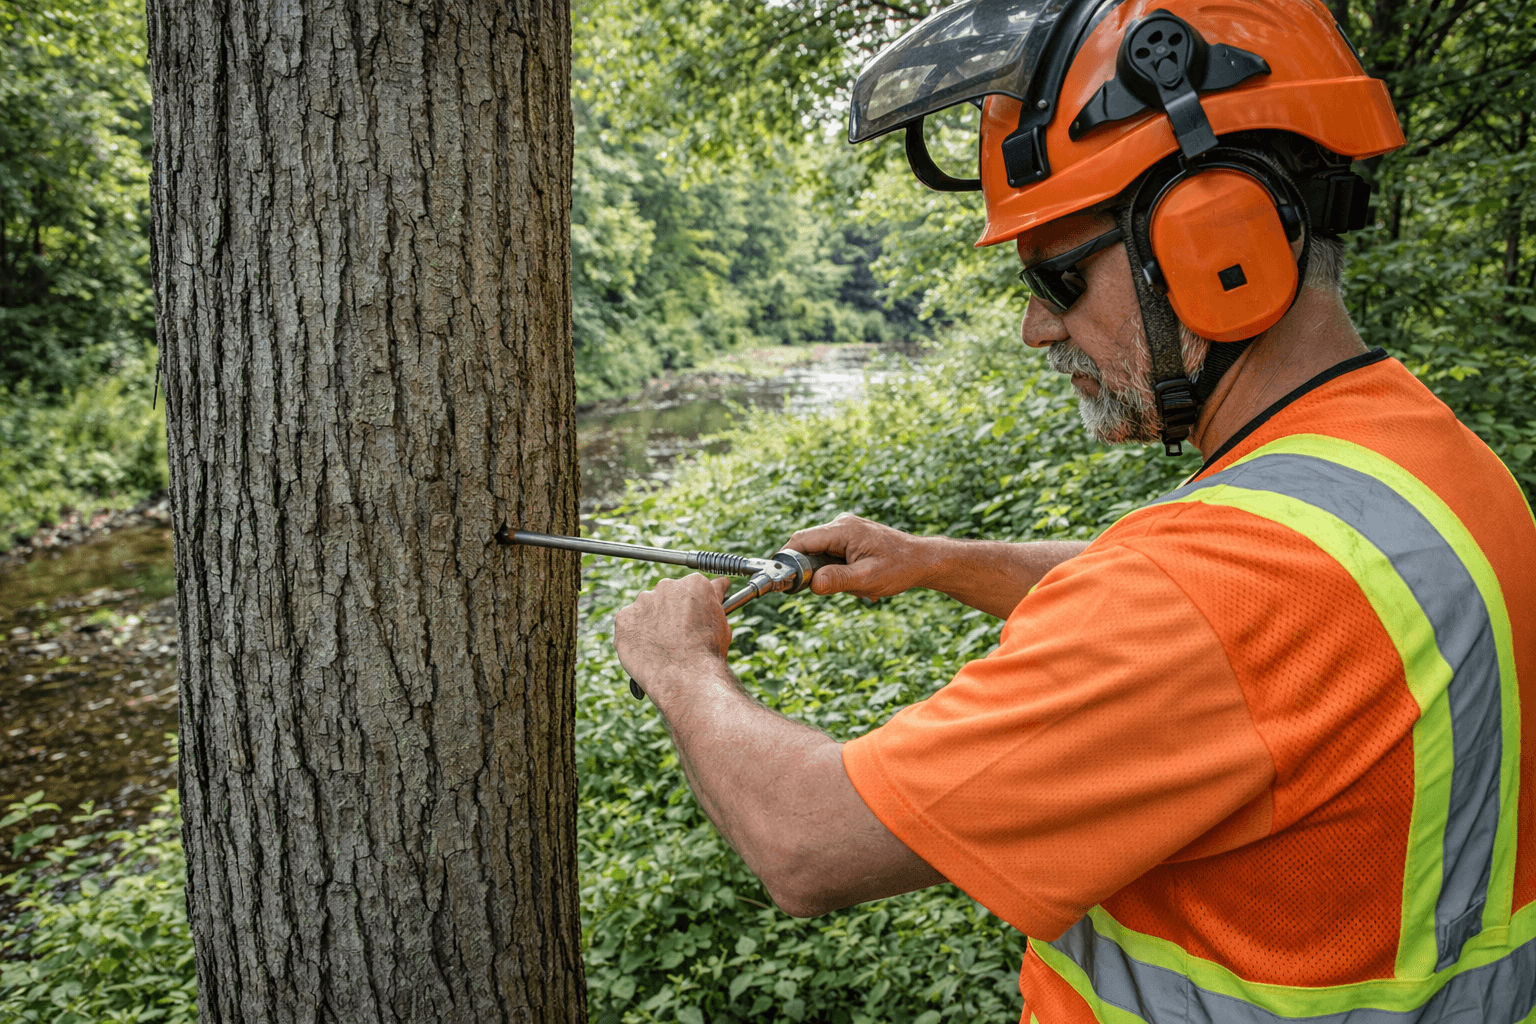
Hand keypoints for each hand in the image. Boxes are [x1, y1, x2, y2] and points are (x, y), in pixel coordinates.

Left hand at [614, 574, 733, 692]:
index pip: (691, 588)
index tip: (690, 617)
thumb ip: (715, 598)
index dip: (692, 604)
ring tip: (660, 646)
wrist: (686, 675)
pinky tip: (645, 650)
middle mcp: (666, 586)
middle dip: (669, 612)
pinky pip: (627, 624)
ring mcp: (642, 602)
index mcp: (693, 584)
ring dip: (650, 623)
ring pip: (645, 609)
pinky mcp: (624, 618)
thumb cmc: (707, 651)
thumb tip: (719, 584)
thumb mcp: (722, 621)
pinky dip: (634, 635)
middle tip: (675, 634)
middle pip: (666, 596)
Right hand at [787, 513, 936, 599]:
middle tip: (826, 588)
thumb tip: (812, 584)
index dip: (786, 558)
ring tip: (853, 583)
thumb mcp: (867, 579)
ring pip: (819, 551)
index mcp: (843, 529)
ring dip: (827, 571)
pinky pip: (831, 552)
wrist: (923, 560)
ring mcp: (846, 529)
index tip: (781, 578)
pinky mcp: (850, 536)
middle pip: (808, 546)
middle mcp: (841, 523)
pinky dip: (837, 568)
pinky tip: (856, 578)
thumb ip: (838, 580)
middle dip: (811, 569)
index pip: (801, 540)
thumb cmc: (899, 568)